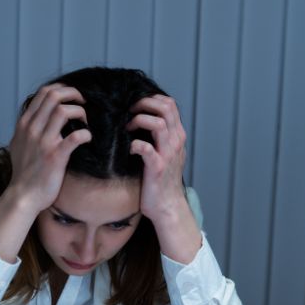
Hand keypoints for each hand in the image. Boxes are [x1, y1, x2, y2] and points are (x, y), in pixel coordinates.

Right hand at [6, 83, 90, 212]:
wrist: (23, 196)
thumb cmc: (24, 172)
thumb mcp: (18, 144)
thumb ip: (27, 129)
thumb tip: (36, 117)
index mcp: (24, 124)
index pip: (44, 93)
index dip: (62, 89)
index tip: (72, 97)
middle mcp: (32, 129)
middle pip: (54, 95)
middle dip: (73, 94)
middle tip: (83, 103)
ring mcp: (43, 142)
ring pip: (64, 110)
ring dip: (80, 112)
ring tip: (85, 121)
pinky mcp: (55, 156)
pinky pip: (75, 136)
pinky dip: (85, 134)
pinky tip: (87, 139)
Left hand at [127, 95, 188, 222]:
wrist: (167, 206)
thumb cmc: (161, 180)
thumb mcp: (166, 153)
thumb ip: (161, 136)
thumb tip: (144, 119)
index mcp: (177, 136)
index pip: (170, 104)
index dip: (151, 99)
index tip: (135, 105)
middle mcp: (175, 142)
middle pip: (166, 107)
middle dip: (144, 104)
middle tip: (129, 111)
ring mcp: (168, 154)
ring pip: (158, 123)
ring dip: (139, 120)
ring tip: (128, 128)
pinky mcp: (157, 167)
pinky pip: (146, 148)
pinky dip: (135, 144)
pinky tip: (129, 148)